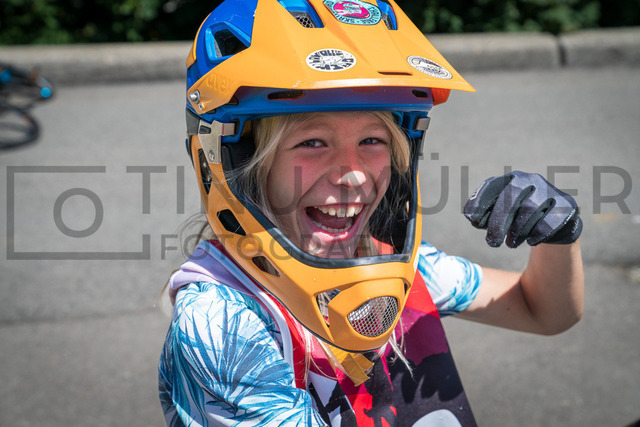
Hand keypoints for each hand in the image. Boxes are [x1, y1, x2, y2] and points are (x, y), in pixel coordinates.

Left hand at [464, 171, 582, 247]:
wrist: (555, 224)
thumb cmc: (520, 219)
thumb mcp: (501, 214)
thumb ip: (485, 215)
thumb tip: (472, 217)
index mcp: (512, 179)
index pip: (492, 186)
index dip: (480, 202)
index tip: (472, 220)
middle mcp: (531, 180)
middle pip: (510, 199)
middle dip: (498, 223)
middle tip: (491, 243)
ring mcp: (549, 192)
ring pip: (529, 213)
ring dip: (517, 233)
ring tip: (511, 244)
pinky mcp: (566, 206)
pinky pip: (548, 223)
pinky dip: (536, 235)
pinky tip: (531, 241)